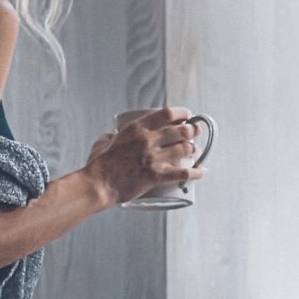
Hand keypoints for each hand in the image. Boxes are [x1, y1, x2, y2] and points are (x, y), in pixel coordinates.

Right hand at [84, 108, 203, 206]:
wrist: (98, 185)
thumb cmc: (99, 165)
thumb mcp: (104, 142)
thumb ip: (112, 136)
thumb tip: (114, 136)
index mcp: (136, 128)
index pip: (167, 114)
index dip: (182, 113)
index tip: (188, 116)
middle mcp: (148, 140)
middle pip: (181, 131)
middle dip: (193, 131)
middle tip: (196, 133)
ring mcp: (154, 158)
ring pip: (185, 149)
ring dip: (194, 149)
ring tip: (196, 151)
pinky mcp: (157, 176)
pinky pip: (184, 173)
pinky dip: (196, 172)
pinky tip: (201, 171)